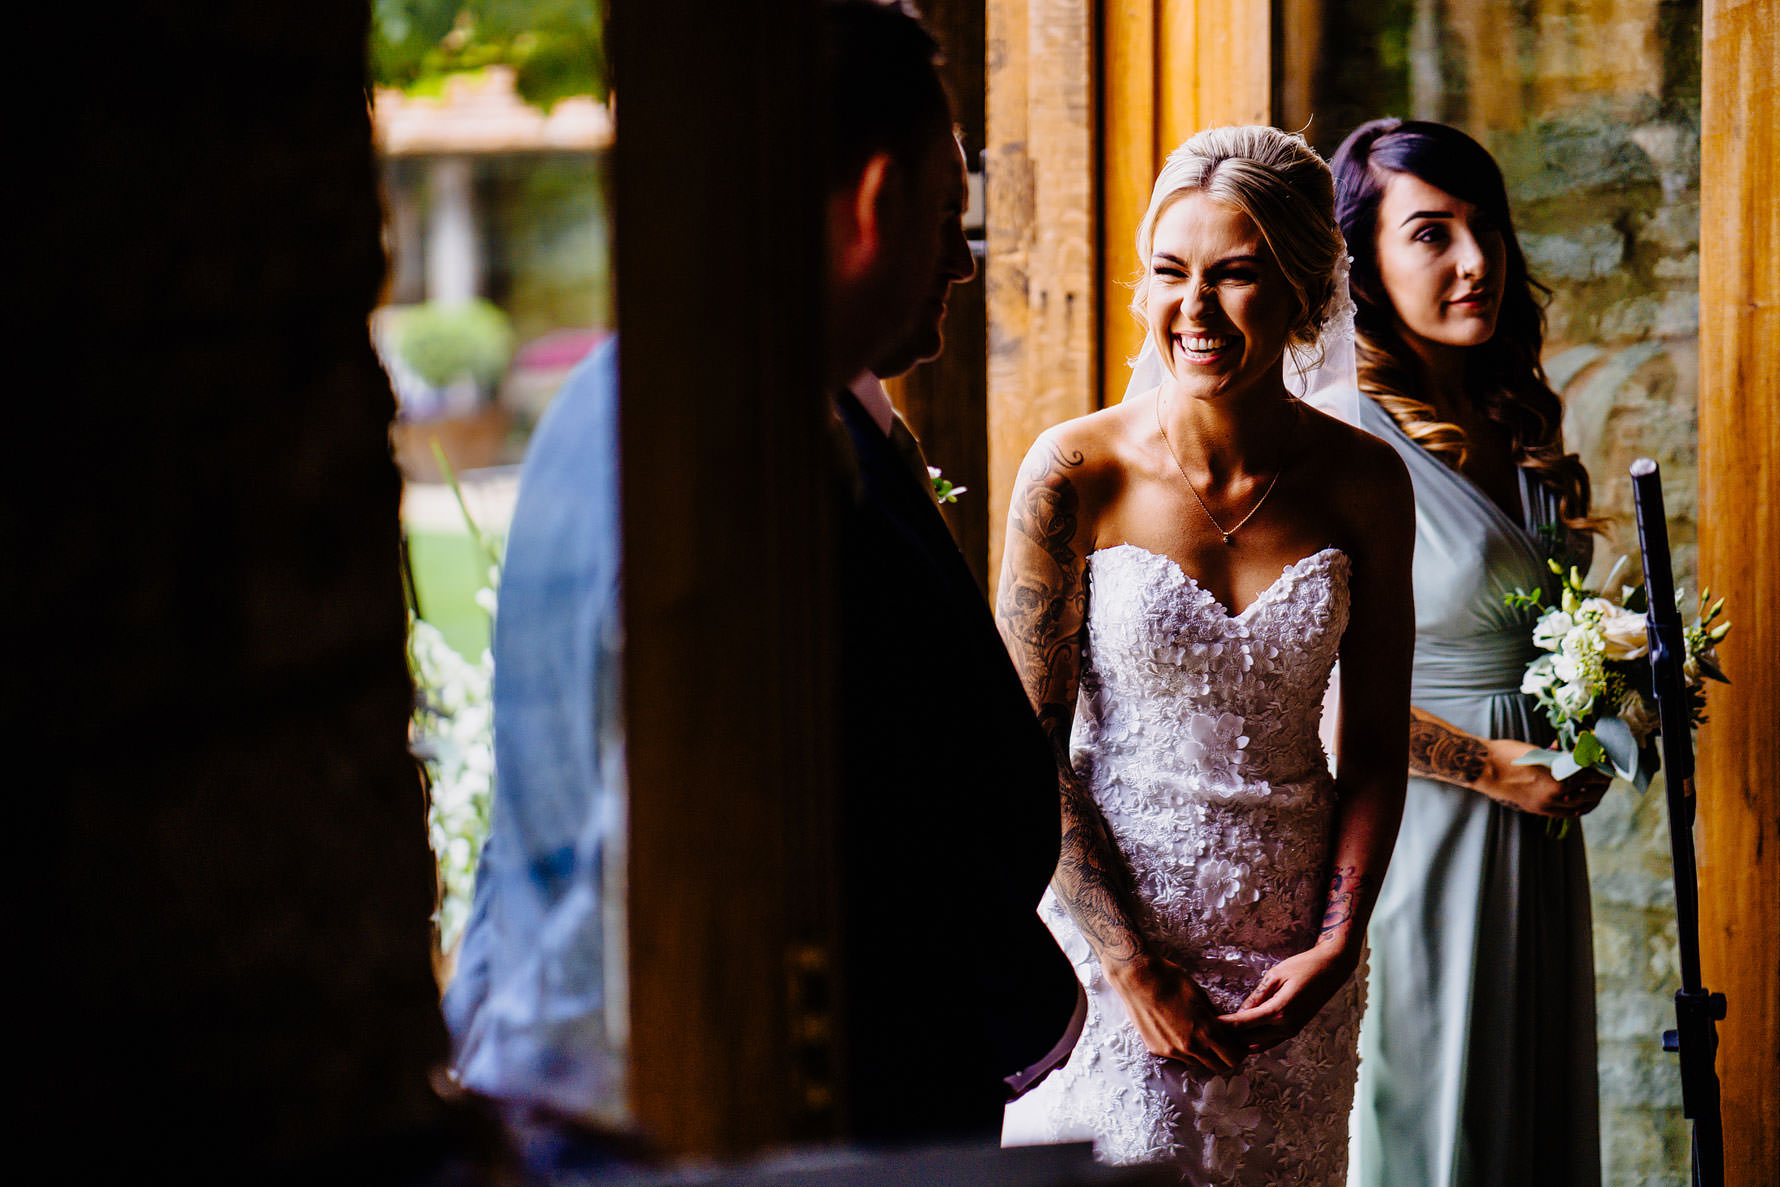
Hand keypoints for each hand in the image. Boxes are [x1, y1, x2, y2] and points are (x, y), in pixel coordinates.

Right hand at [1106, 955, 1244, 1075]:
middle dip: (1224, 1057)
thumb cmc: (1170, 980)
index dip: (1240, 1051)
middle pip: (1219, 1067)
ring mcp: (1172, 1051)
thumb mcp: (1200, 994)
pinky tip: (1177, 1031)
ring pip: (1197, 1063)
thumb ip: (1215, 1016)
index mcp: (1206, 1031)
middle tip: (1222, 1044)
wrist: (1137, 977)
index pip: (1234, 1057)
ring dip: (1203, 1054)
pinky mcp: (1156, 1049)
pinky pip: (1178, 1057)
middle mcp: (1190, 1047)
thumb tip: (1225, 1027)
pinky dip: (1184, 1050)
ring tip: (1197, 1035)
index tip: (1238, 1044)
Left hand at [1218, 944, 1357, 1053]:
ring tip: (1222, 1033)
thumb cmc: (1303, 966)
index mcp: (1279, 1011)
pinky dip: (1255, 1040)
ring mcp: (1292, 1031)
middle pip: (1249, 1039)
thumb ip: (1257, 996)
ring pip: (1260, 1044)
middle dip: (1229, 1036)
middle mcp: (1286, 1027)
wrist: (1332, 969)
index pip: (1243, 1023)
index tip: (1206, 1023)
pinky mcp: (1295, 1030)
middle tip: (1209, 1029)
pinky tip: (1242, 1033)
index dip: (1223, 1025)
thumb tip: (1239, 1013)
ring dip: (1242, 1040)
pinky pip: (1271, 1041)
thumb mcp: (1275, 976)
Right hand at [1481, 739, 1610, 817]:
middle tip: (1606, 778)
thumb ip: (1560, 758)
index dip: (1602, 770)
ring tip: (1596, 791)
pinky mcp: (1537, 809)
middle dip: (1601, 787)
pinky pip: (1564, 813)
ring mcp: (1545, 805)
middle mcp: (1555, 796)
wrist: (1483, 769)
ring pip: (1578, 808)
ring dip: (1591, 799)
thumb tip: (1578, 758)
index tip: (1607, 765)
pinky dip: (1576, 808)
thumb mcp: (1539, 752)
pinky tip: (1579, 802)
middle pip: (1589, 795)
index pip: (1591, 776)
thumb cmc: (1508, 754)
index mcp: (1558, 778)